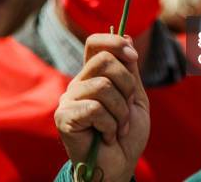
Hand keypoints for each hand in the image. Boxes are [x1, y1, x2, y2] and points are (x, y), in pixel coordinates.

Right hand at [55, 34, 149, 181]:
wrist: (120, 166)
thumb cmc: (126, 134)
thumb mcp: (136, 97)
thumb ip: (130, 69)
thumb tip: (127, 35)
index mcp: (93, 75)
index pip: (95, 42)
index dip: (115, 42)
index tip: (133, 56)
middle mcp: (78, 83)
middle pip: (104, 61)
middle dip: (127, 85)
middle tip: (128, 107)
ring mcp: (69, 99)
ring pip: (104, 86)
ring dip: (121, 111)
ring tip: (118, 127)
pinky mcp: (64, 117)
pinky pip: (95, 108)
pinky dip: (111, 125)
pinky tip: (107, 136)